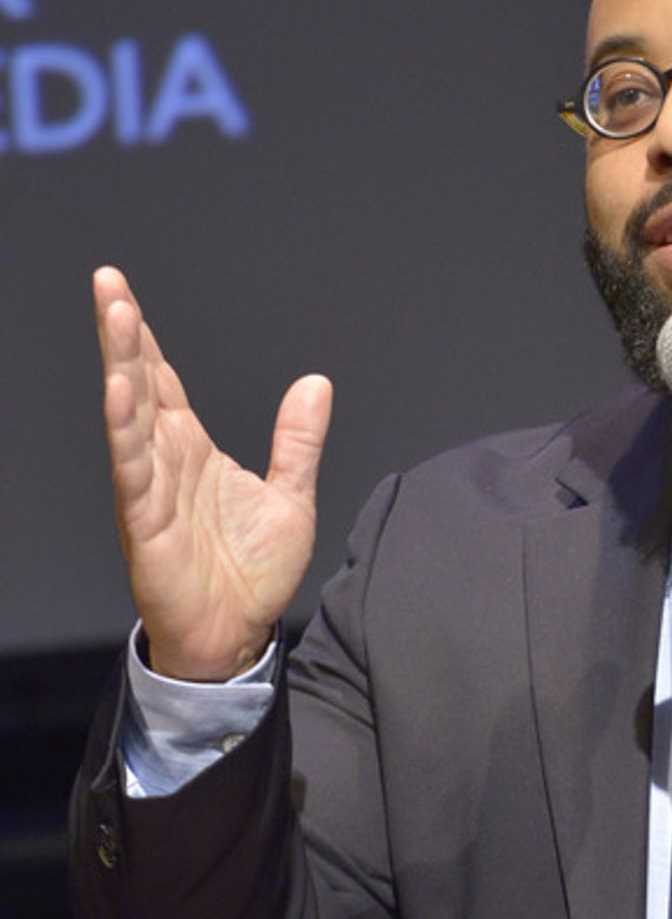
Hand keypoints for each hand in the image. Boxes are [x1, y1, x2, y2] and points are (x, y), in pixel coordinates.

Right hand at [95, 265, 332, 680]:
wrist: (237, 636)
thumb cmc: (252, 575)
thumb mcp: (292, 498)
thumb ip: (298, 442)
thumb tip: (316, 384)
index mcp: (191, 449)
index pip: (162, 381)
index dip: (145, 339)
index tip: (123, 293)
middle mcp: (164, 461)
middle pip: (138, 383)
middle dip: (122, 334)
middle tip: (108, 282)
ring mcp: (150, 488)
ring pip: (129, 416)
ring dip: (119, 365)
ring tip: (114, 315)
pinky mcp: (145, 522)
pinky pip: (132, 470)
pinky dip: (125, 432)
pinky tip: (119, 393)